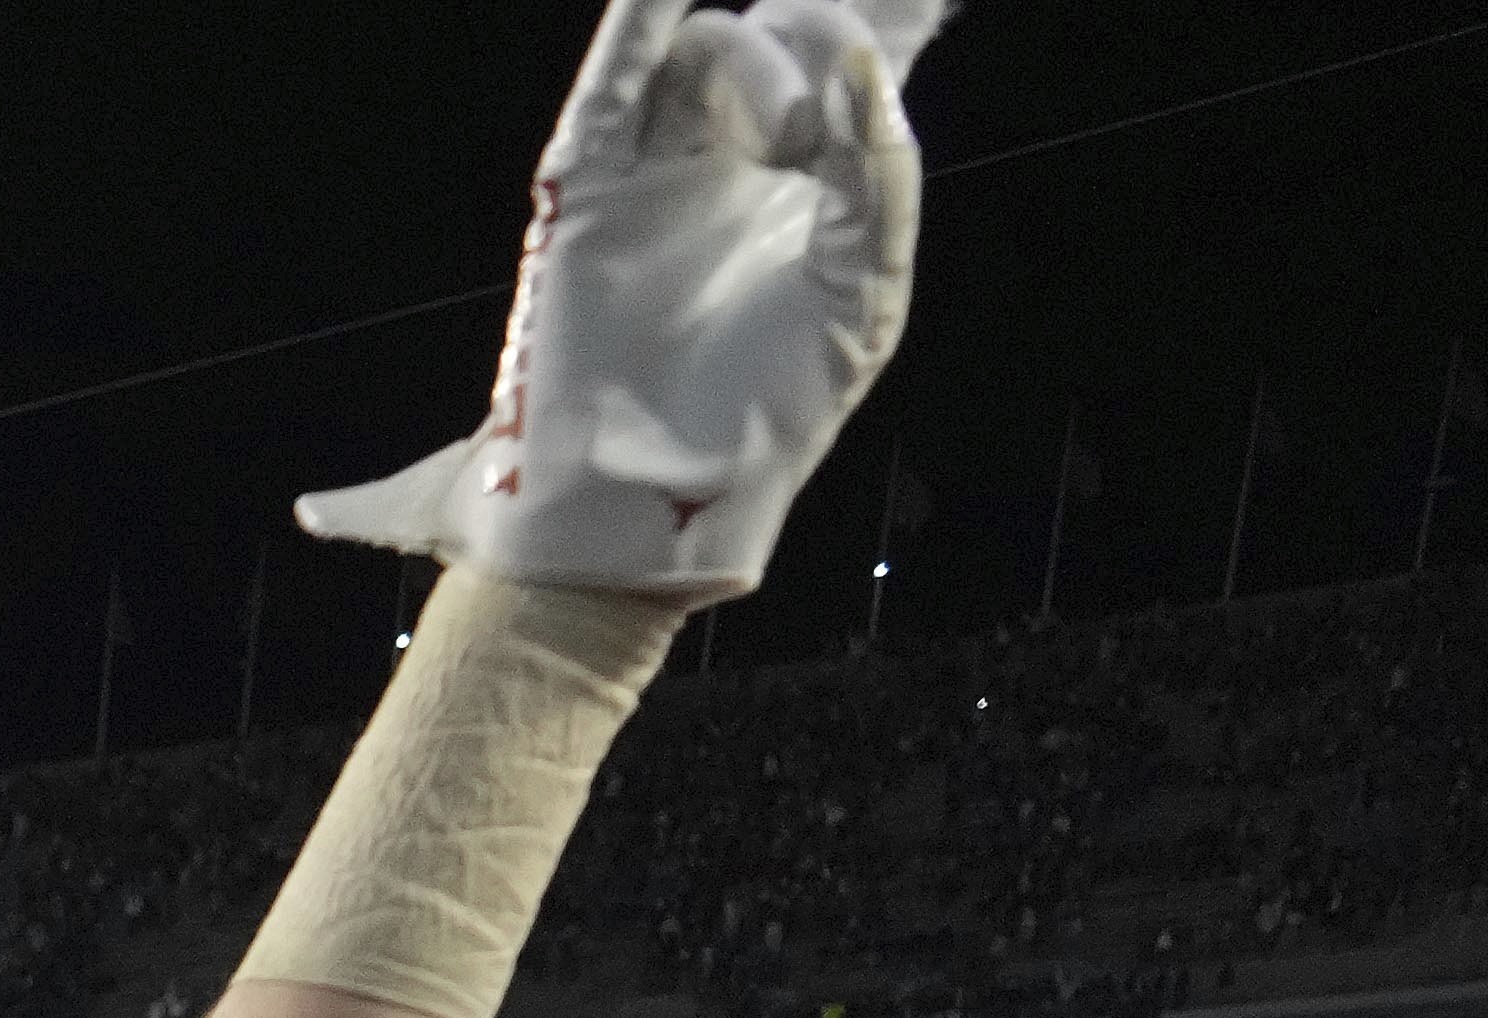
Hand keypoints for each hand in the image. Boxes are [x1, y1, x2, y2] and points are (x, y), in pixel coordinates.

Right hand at [296, 0, 946, 602]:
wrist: (661, 499)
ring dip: (764, 68)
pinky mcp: (590, 185)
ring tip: (788, 144)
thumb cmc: (765, 417)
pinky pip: (615, 78)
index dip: (898, 12)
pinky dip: (637, 19)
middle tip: (824, 122)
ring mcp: (661, 165)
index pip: (863, 57)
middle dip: (826, 26)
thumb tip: (858, 63)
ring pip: (712, 49)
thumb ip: (876, 174)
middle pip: (789, 32)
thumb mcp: (864, 291)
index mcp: (814, 184)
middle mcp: (736, 159)